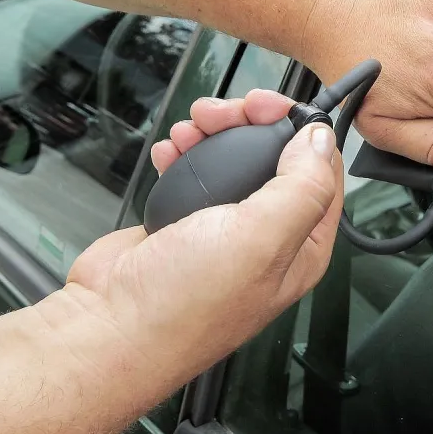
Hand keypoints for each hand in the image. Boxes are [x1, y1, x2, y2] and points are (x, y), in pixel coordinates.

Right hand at [66, 91, 340, 382]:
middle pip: (274, 156)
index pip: (323, 173)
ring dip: (213, 133)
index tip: (276, 108)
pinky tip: (172, 151)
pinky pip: (192, 171)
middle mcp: (266, 239)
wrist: (109, 326)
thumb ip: (302, 186)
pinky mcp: (183, 223)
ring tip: (191, 129)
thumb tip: (321, 141)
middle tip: (226, 112)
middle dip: (249, 124)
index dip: (303, 131)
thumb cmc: (184, 304)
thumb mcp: (262, 237)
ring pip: (231, 159)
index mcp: (301, 248)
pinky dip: (182, 153)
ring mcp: (222, 231)